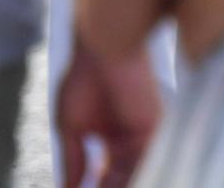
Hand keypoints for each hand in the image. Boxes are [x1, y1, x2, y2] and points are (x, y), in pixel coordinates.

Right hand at [57, 41, 159, 187]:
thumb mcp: (71, 127)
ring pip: (136, 175)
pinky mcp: (152, 130)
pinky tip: (115, 185)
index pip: (107, 178)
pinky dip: (134, 178)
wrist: (102, 48)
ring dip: (120, 186)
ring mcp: (143, 137)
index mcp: (114, 141)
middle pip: (123, 180)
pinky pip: (146, 164)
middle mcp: (131, 142)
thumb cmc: (84, 79)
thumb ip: (73, 161)